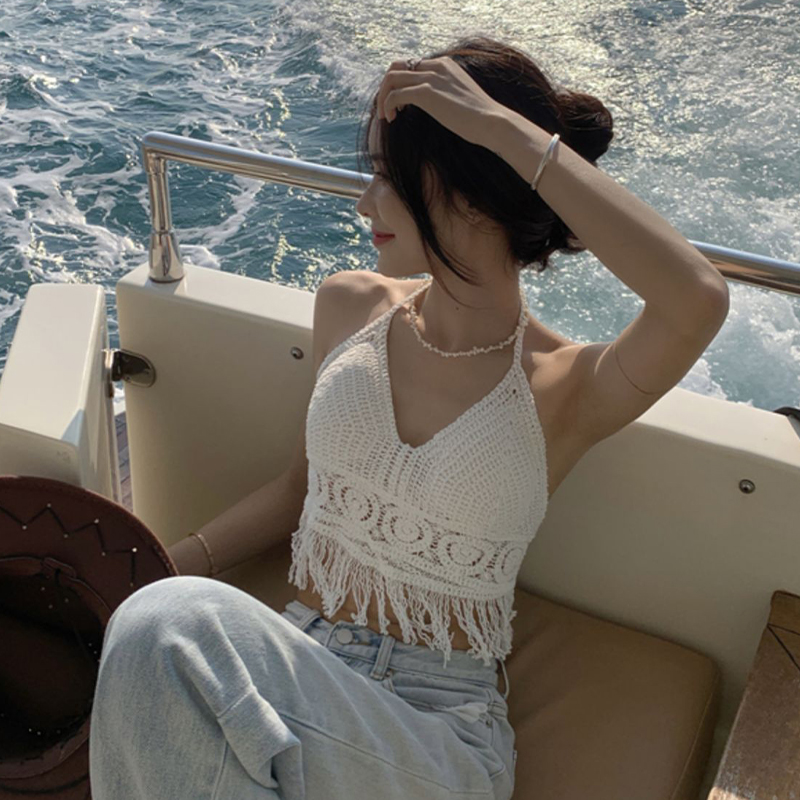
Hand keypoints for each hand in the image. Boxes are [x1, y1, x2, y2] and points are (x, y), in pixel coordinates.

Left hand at [376, 56, 509, 148]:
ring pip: (391, 78)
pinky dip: (388, 105)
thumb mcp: (460, 97)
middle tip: (386, 109)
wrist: (492, 122)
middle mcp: (436, 66)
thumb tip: (434, 104)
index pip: (411, 65)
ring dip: (383, 97)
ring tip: (386, 116)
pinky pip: (395, 94)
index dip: (400, 84)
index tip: (400, 104)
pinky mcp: (426, 93)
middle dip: (386, 87)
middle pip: (396, 67)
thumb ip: (445, 92)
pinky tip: (392, 119)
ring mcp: (431, 78)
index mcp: (444, 64)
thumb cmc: (480, 118)